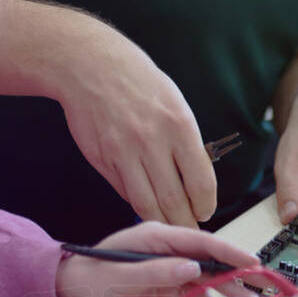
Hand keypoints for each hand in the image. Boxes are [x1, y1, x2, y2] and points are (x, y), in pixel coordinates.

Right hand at [54, 25, 215, 226]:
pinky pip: (125, 192)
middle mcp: (151, 141)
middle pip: (174, 202)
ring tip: (170, 227)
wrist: (91, 66)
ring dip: (161, 223)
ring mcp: (123, 153)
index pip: (201, 183)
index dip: (205, 206)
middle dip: (185, 224)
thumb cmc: (139, 84)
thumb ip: (186, 145)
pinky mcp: (102, 160)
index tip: (205, 212)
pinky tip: (145, 204)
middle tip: (189, 230)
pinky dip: (137, 203)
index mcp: (178, 125)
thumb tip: (194, 186)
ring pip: (146, 205)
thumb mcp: (175, 105)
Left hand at [55, 222, 258, 296]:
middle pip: (210, 257)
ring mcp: (167, 264)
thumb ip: (157, 272)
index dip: (230, 251)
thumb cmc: (90, 279)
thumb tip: (193, 268)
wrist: (70, 290)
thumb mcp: (122, 277)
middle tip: (260, 287)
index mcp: (157, 237)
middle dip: (236, 272)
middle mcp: (167, 248)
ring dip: (226, 289)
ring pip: (206, 275)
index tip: (252, 262)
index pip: (202, 241)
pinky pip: (194, 289)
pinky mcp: (165, 281)